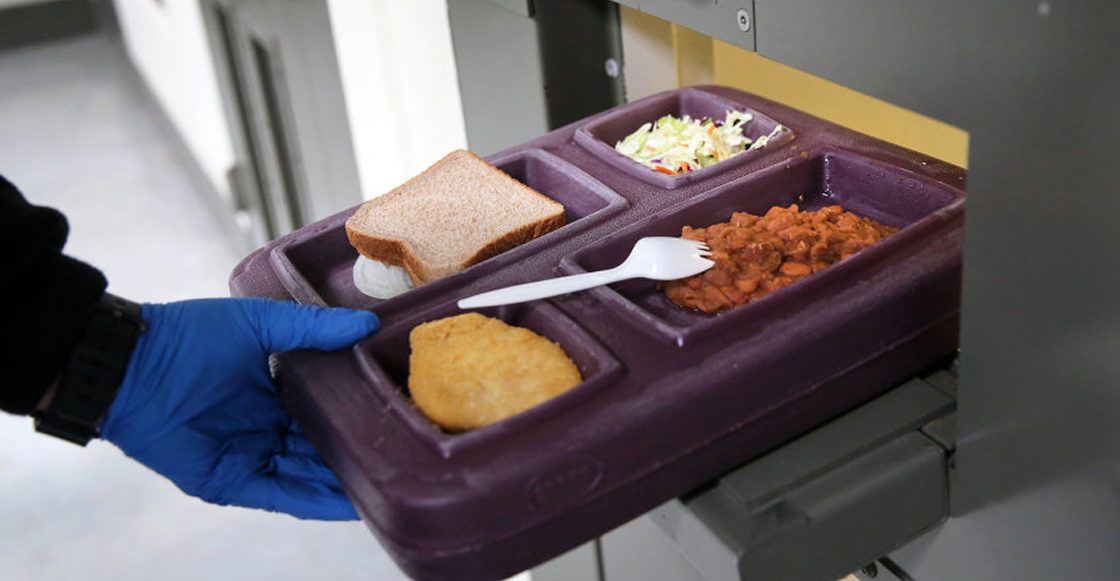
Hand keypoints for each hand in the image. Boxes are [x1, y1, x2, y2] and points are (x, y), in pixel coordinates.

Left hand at [100, 298, 378, 519]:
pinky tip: (352, 503)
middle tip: (404, 455)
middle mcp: (266, 427)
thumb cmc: (186, 337)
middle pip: (321, 448)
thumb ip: (312, 328)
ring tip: (391, 484)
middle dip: (357, 454)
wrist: (130, 364)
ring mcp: (250, 457)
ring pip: (308, 476)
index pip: (325, 410)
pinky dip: (317, 502)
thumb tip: (367, 325)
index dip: (357, 414)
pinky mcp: (231, 481)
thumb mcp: (258, 324)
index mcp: (274, 390)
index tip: (395, 415)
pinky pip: (283, 496)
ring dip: (344, 482)